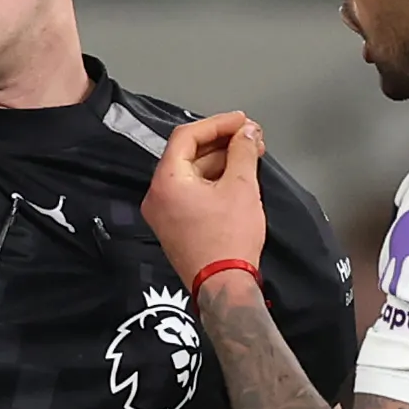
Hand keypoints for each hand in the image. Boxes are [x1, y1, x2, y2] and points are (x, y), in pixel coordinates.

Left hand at [139, 108, 268, 282]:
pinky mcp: (175, 227)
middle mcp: (157, 196)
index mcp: (167, 182)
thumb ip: (243, 151)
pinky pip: (192, 193)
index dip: (217, 123)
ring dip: (220, 161)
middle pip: (188, 154)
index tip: (242, 121)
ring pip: (192, 174)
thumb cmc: (229, 240)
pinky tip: (238, 176)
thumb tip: (246, 132)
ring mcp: (164, 213)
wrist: (224, 287)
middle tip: (251, 137)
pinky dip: (213, 181)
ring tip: (251, 155)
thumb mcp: (242, 187)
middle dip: (222, 142)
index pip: (187, 136)